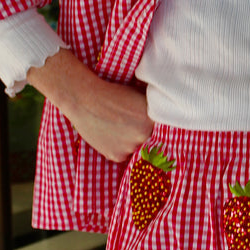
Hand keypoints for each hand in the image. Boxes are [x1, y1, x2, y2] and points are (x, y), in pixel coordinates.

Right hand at [27, 49, 152, 161]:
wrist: (85, 98)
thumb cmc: (112, 93)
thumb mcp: (139, 97)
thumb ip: (153, 111)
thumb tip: (164, 118)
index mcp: (153, 120)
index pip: (163, 131)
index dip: (158, 129)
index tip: (152, 128)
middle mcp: (144, 136)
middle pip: (151, 142)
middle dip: (144, 136)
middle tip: (131, 126)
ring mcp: (130, 148)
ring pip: (136, 149)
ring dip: (130, 142)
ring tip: (118, 129)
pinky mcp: (116, 156)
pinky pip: (123, 155)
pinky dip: (118, 148)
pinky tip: (110, 135)